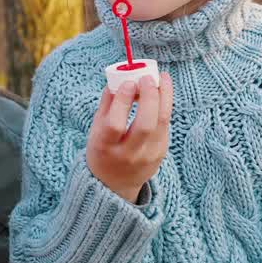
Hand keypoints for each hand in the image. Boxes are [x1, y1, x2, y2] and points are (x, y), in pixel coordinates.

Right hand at [85, 74, 172, 202]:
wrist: (113, 185)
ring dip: (165, 97)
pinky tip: (162, 94)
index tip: (128, 82)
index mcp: (105, 147)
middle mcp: (128, 155)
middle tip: (149, 78)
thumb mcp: (96, 130)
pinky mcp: (160, 154)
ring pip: (162, 123)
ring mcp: (147, 157)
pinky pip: (165, 127)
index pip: (115, 124)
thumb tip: (118, 78)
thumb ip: (106, 105)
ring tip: (163, 78)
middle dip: (149, 97)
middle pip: (145, 124)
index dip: (123, 101)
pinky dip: (164, 107)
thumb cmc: (103, 150)